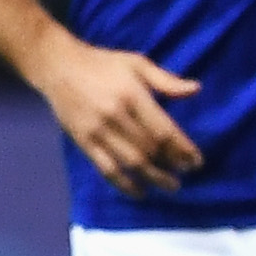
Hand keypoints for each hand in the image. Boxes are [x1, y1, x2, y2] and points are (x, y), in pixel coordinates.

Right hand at [29, 34, 202, 196]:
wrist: (59, 66)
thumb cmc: (103, 64)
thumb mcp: (137, 63)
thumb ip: (167, 80)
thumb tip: (196, 90)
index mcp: (132, 95)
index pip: (163, 130)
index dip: (183, 149)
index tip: (196, 161)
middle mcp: (115, 115)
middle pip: (150, 149)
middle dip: (172, 164)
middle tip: (185, 173)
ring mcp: (98, 131)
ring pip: (132, 162)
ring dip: (154, 178)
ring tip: (171, 186)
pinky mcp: (84, 142)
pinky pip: (107, 169)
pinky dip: (125, 184)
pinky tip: (140, 192)